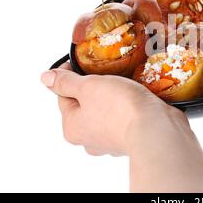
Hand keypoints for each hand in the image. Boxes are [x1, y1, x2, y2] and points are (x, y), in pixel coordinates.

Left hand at [41, 64, 202, 191]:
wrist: (156, 129)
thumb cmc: (120, 110)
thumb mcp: (88, 87)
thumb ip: (66, 82)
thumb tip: (46, 78)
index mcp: (72, 127)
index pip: (64, 96)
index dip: (71, 76)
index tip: (81, 62)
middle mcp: (88, 139)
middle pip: (86, 105)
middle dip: (95, 88)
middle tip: (106, 74)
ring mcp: (111, 141)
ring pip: (106, 111)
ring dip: (113, 98)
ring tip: (124, 84)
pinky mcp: (131, 138)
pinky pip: (125, 118)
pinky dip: (128, 108)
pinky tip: (136, 98)